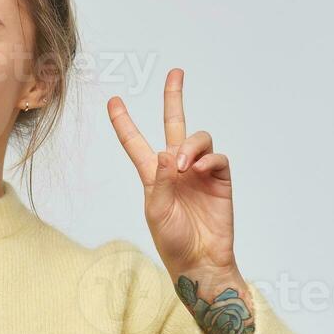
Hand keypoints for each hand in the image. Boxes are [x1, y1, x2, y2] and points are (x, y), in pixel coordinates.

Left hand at [106, 68, 234, 277]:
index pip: (135, 143)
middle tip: (175, 73)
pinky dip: (208, 159)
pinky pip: (217, 157)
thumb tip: (167, 152)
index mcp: (153, 176)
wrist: (200, 261)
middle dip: (174, 97)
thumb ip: (159, 181)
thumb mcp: (156, 211)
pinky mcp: (220, 180)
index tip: (113, 101)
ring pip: (198, 138)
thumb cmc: (173, 241)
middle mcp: (176, 168)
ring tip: (183, 165)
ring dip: (190, 145)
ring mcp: (199, 172)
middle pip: (174, 124)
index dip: (124, 123)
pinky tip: (199, 170)